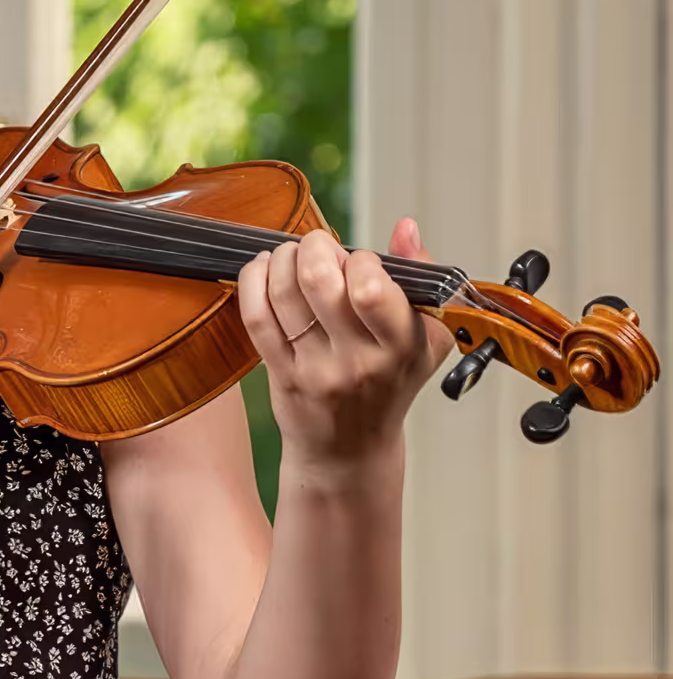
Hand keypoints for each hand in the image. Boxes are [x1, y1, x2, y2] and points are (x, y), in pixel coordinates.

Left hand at [237, 218, 454, 466]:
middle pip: (320, 282)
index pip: (370, 287)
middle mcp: (357, 360)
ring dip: (282, 258)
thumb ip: (421, 279)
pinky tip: (262, 268)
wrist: (350, 451)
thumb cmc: (390, 386)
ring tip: (291, 254)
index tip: (359, 262)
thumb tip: (406, 228)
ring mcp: (314, 368)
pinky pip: (256, 317)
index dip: (360, 259)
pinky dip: (253, 281)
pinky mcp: (279, 373)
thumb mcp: (424, 339)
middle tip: (317, 246)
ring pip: (284, 294)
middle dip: (314, 247)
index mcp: (401, 347)